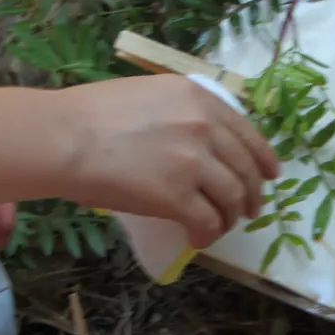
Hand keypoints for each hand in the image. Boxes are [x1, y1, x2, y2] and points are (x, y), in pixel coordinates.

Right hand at [53, 75, 279, 247]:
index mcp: (197, 97)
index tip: (271, 173)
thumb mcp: (148, 94)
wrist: (63, 137)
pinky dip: (207, 235)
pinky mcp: (178, 196)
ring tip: (220, 227)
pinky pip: (208, 222)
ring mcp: (193, 162)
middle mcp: (203, 126)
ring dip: (231, 217)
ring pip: (232, 198)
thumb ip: (181, 110)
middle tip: (249, 210)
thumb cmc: (90, 115)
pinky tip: (197, 240)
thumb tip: (198, 138)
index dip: (263, 158)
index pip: (246, 132)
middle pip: (245, 168)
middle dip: (252, 193)